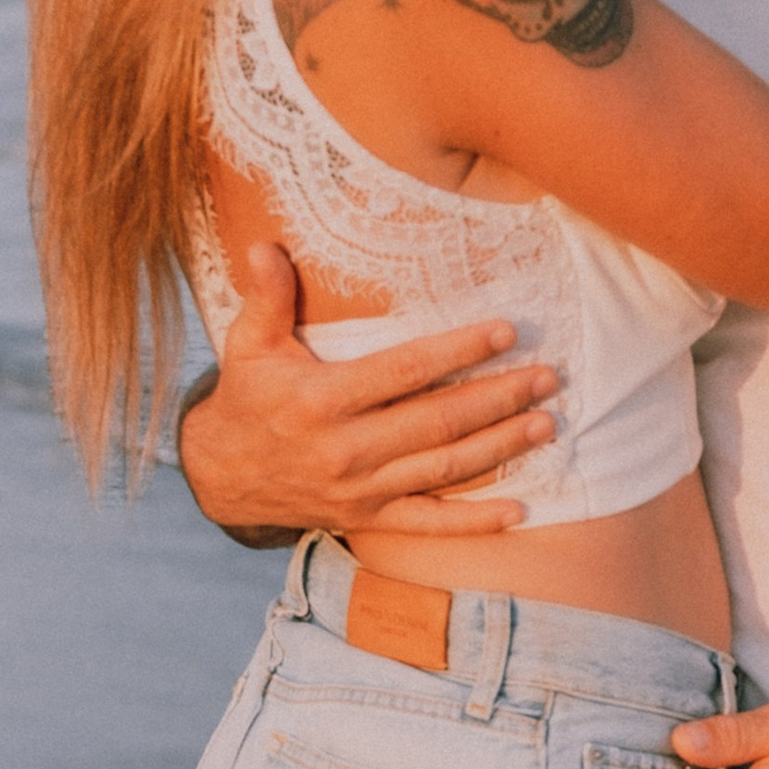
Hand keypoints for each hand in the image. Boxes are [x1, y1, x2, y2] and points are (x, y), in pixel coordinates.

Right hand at [178, 242, 557, 536]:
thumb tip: (264, 245)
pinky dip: (475, 521)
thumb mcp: (247, 344)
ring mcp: (361, 489)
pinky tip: (520, 510)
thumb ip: (266, 296)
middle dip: (499, 398)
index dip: (459, 351)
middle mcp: (346, 448)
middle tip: (548, 377)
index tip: (506, 332)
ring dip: (501, 447)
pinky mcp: (367, 519)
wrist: (219, 476)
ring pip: (443, 469)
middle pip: (438, 421)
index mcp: (322, 399)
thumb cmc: (247, 399)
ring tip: (546, 423)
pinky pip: (429, 523)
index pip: (405, 370)